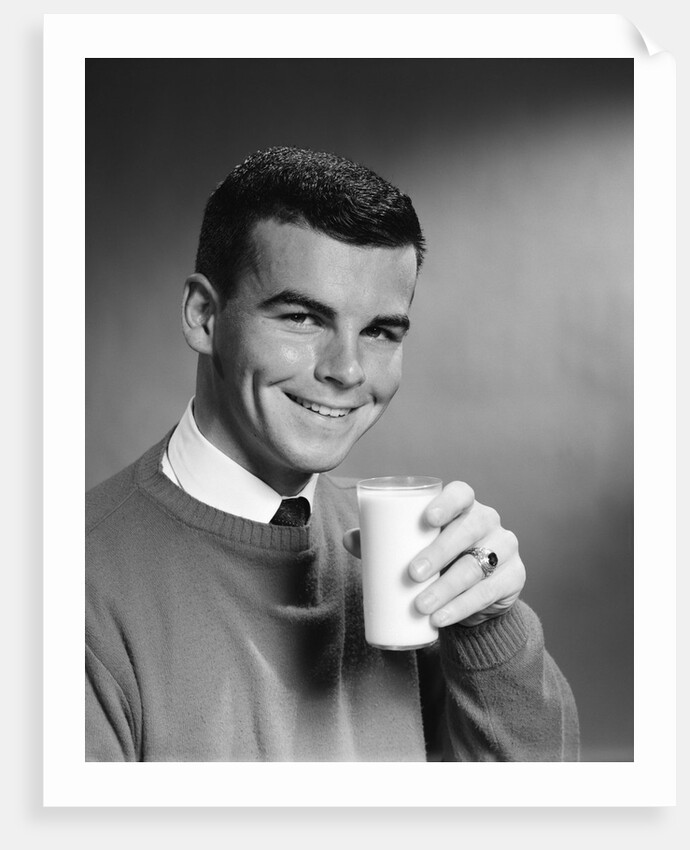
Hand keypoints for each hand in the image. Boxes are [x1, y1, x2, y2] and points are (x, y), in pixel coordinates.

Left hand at [343, 481, 524, 627]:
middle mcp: (488, 521)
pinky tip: (443, 618)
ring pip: (478, 565)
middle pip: (469, 529)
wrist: (473, 596)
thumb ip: (383, 542)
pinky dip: (463, 607)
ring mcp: (505, 549)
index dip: (446, 502)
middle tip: (412, 574)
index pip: (462, 493)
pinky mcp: (514, 578)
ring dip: (448, 588)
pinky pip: (491, 591)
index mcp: (464, 506)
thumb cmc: (439, 562)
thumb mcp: (414, 548)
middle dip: (440, 552)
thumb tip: (349, 539)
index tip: (427, 519)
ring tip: (421, 605)